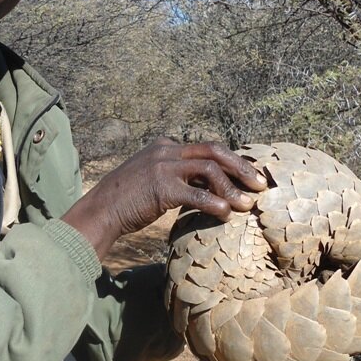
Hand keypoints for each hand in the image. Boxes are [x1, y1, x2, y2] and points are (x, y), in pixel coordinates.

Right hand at [62, 138, 267, 260]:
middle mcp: (166, 150)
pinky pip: (197, 193)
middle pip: (214, 151)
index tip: (248, 176)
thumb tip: (203, 186)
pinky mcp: (161, 187)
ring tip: (246, 205)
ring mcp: (163, 166)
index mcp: (165, 146)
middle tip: (260, 185)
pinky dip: (215, 203)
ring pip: (210, 170)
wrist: (100, 211)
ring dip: (232, 189)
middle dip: (241, 167)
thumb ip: (175, 175)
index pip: (207, 148)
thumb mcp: (151, 179)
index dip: (232, 161)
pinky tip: (226, 215)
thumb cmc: (126, 201)